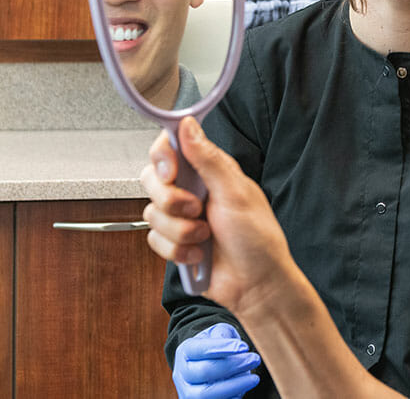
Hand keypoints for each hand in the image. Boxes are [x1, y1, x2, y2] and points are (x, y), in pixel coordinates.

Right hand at [141, 116, 296, 314]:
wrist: (256, 285)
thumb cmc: (258, 238)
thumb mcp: (236, 193)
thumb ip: (208, 159)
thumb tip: (188, 124)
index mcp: (211, 172)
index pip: (172, 147)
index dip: (163, 156)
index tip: (171, 172)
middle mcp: (194, 190)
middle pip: (153, 179)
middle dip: (170, 200)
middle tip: (196, 209)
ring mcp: (182, 217)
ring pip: (152, 212)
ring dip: (179, 230)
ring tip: (204, 236)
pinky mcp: (175, 242)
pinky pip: (154, 239)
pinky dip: (176, 250)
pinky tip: (198, 255)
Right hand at [173, 322, 260, 398]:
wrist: (208, 364)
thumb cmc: (216, 346)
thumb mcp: (218, 333)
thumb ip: (223, 335)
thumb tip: (234, 347)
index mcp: (185, 351)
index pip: (200, 349)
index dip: (223, 348)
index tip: (244, 347)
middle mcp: (182, 374)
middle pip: (205, 371)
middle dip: (233, 366)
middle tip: (254, 359)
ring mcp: (188, 393)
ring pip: (206, 394)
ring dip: (234, 386)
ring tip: (254, 378)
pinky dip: (232, 397)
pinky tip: (244, 387)